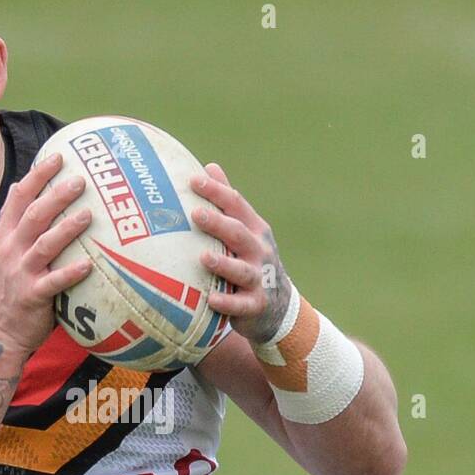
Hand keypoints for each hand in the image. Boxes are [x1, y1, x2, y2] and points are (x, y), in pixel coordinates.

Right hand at [0, 153, 91, 358]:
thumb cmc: (11, 286)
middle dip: (56, 195)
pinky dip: (71, 273)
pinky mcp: (32, 296)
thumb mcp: (3, 249)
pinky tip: (89, 265)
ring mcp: (20, 273)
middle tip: (81, 181)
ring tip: (89, 215)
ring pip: (44, 245)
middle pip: (34, 216)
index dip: (38, 176)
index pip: (19, 198)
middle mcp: (10, 250)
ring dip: (67, 229)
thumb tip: (23, 184)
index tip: (58, 156)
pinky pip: (54, 282)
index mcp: (4, 235)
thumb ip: (14, 221)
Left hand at [190, 163, 292, 344]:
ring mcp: (259, 279)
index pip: (236, 205)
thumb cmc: (252, 261)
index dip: (217, 192)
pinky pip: (241, 305)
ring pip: (241, 270)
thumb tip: (209, 167)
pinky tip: (211, 299)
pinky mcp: (255, 305)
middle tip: (196, 214)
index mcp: (255, 230)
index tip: (194, 181)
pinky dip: (227, 303)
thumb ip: (228, 203)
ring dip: (223, 264)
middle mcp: (259, 251)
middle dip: (219, 224)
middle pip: (239, 234)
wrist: (279, 307)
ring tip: (204, 258)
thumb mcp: (246, 230)